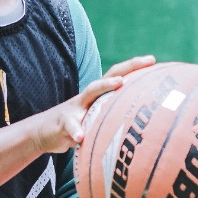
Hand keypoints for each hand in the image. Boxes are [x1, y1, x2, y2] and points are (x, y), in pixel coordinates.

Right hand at [25, 56, 154, 154]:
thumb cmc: (77, 126)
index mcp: (97, 97)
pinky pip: (70, 126)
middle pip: (109, 76)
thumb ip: (112, 118)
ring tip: (119, 83)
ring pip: (89, 94)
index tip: (153, 60)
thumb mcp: (95, 120)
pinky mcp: (63, 123)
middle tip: (148, 60)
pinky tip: (81, 137)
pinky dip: (76, 131)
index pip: (117, 76)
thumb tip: (139, 126)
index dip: (134, 67)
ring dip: (104, 87)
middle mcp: (88, 97)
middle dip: (129, 67)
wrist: (43, 132)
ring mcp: (74, 108)